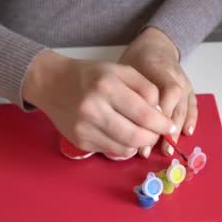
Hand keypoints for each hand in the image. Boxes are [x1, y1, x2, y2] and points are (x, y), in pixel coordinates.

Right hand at [22, 49, 176, 156]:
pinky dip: (122, 146)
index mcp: (107, 86)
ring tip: (141, 134)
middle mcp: (93, 108)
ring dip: (139, 144)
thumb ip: (145, 89)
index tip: (170, 126)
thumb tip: (161, 114)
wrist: (51, 83)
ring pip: (125, 148)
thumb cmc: (90, 75)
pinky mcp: (79, 141)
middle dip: (153, 138)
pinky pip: (110, 150)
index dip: (163, 124)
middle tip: (157, 133)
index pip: (145, 115)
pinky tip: (122, 135)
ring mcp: (84, 128)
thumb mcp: (120, 70)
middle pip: (136, 136)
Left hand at [119, 27, 197, 157]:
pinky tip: (187, 133)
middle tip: (151, 146)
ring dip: (175, 131)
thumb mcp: (126, 69)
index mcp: (158, 67)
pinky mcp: (190, 90)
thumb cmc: (137, 61)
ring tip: (165, 149)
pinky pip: (193, 106)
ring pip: (184, 108)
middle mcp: (175, 75)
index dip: (158, 112)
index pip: (167, 90)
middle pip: (176, 104)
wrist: (156, 47)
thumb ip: (126, 90)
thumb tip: (118, 120)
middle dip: (164, 129)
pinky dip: (191, 120)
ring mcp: (185, 83)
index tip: (143, 129)